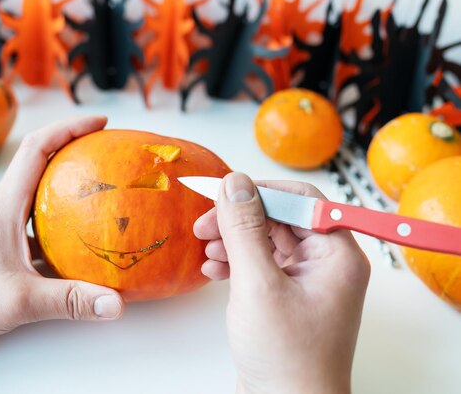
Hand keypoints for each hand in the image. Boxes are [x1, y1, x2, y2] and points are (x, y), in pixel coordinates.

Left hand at [0, 116, 124, 348]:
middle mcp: (4, 208)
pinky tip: (81, 240)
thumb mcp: (21, 301)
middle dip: (74, 148)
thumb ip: (70, 300)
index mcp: (6, 204)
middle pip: (41, 162)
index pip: (37, 149)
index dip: (69, 128)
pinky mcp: (4, 247)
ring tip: (101, 189)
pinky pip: (38, 223)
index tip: (100, 122)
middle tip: (107, 150)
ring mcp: (3, 227)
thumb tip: (117, 305)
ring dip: (68, 184)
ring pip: (40, 193)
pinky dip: (62, 222)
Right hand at [194, 173, 369, 393]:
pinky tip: (214, 270)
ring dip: (233, 241)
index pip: (300, 200)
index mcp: (336, 255)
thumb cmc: (286, 359)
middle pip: (280, 218)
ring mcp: (306, 282)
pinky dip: (236, 262)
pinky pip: (260, 264)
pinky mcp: (286, 297)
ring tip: (206, 251)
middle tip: (203, 225)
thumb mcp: (258, 285)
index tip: (221, 191)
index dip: (258, 192)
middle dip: (239, 220)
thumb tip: (235, 182)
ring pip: (266, 241)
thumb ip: (244, 229)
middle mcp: (326, 265)